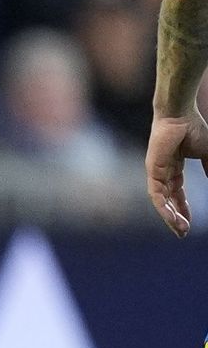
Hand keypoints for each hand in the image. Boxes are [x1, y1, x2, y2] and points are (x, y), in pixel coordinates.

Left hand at [146, 112, 207, 236]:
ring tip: (180, 230)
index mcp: (173, 169)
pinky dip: (163, 207)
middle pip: (168, 201)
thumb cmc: (194, 129)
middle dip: (175, 217)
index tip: (189, 224)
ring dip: (170, 217)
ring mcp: (156, 172)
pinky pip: (156, 195)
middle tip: (183, 233)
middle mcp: (162, 173)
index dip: (183, 209)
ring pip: (161, 201)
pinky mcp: (152, 171)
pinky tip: (171, 218)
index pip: (177, 194)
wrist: (181, 114)